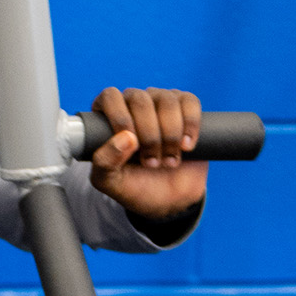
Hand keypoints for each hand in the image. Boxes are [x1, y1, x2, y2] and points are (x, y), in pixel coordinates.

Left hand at [87, 85, 206, 230]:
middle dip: (149, 135)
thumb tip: (126, 137)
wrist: (168, 198)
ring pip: (167, 100)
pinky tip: (186, 146)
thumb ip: (105, 162)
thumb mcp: (109, 181)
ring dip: (170, 135)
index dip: (121, 118)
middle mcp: (133, 102)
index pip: (111, 97)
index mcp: (108, 114)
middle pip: (140, 100)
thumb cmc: (134, 185)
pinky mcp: (186, 107)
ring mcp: (160, 101)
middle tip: (151, 163)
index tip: (132, 145)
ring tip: (168, 161)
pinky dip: (190, 125)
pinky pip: (190, 101)